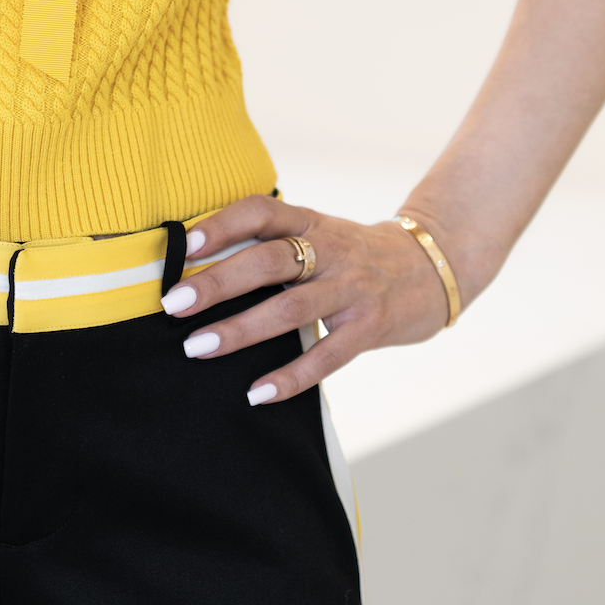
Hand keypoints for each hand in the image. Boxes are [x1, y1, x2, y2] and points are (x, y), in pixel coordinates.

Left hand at [160, 194, 454, 404]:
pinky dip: (290, 377)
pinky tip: (256, 393)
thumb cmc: (354, 255)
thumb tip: (203, 265)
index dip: (223, 224)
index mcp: (311, 222)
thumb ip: (275, 245)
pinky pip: (326, 357)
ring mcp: (352, 289)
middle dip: (218, 283)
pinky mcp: (370, 327)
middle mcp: (331, 250)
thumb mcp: (319, 235)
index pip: (262, 212)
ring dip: (241, 330)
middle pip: (269, 261)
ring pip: (291, 309)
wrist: (431, 268)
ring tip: (198, 348)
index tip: (185, 244)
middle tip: (174, 304)